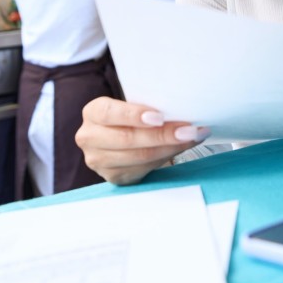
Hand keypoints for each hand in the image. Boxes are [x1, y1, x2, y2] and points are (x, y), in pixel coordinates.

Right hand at [75, 97, 210, 184]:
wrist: (120, 139)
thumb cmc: (130, 117)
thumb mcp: (130, 105)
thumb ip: (146, 107)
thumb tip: (180, 108)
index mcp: (93, 113)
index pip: (110, 113)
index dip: (134, 115)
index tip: (160, 117)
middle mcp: (90, 137)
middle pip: (128, 138)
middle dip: (163, 135)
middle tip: (189, 130)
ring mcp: (98, 161)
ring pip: (139, 156)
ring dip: (171, 147)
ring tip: (192, 138)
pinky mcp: (113, 177)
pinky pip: (143, 169)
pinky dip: (166, 157)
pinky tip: (182, 148)